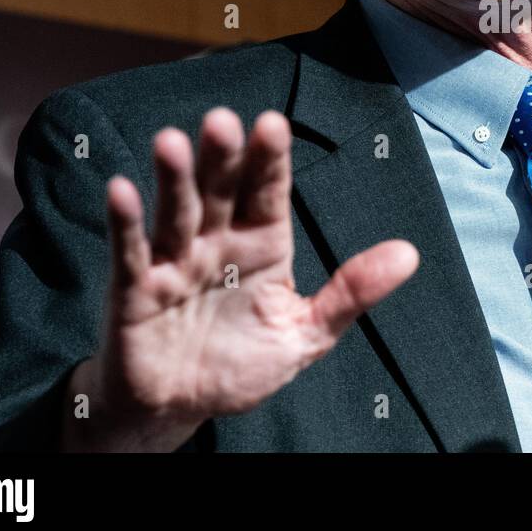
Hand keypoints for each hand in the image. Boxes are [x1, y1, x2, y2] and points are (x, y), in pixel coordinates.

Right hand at [66, 107, 417, 449]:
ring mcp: (175, 261)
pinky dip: (126, 223)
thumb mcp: (306, 332)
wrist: (179, 408)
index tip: (272, 124)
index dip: (270, 160)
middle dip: (222, 157)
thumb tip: (409, 253)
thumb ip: (351, 292)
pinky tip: (122, 189)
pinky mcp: (135, 290)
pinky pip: (131, 252)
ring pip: (176, 211)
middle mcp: (218, 241)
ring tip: (171, 141)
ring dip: (173, 178)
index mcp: (263, 244)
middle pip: (221, 191)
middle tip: (223, 121)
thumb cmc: (241, 364)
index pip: (268, 192)